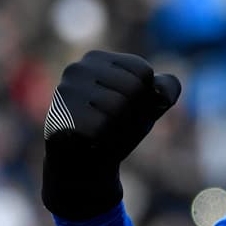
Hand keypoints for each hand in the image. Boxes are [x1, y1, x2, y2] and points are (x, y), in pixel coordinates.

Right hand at [41, 50, 181, 219]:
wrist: (85, 166)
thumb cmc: (117, 128)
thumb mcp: (148, 104)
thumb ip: (166, 88)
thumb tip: (163, 93)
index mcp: (99, 59)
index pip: (143, 72)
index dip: (146, 97)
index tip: (128, 108)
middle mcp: (78, 68)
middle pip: (133, 88)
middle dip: (135, 114)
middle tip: (116, 126)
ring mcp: (65, 91)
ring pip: (119, 107)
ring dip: (120, 129)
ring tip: (105, 133)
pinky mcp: (59, 115)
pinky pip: (101, 127)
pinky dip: (105, 140)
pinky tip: (92, 141)